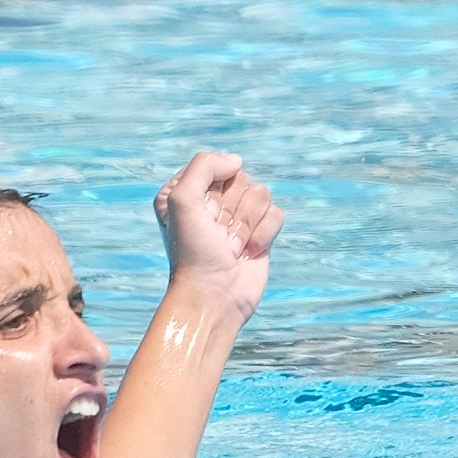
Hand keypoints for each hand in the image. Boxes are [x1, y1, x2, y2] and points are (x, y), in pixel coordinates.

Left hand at [153, 151, 284, 321]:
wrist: (213, 295)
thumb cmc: (192, 252)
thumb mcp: (181, 200)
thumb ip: (204, 165)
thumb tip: (236, 161)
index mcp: (185, 191)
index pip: (217, 166)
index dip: (213, 192)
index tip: (202, 218)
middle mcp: (210, 202)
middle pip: (242, 179)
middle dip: (232, 210)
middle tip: (216, 235)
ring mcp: (236, 218)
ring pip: (261, 194)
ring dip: (246, 225)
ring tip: (230, 247)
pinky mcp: (259, 233)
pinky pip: (276, 213)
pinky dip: (263, 235)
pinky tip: (246, 254)